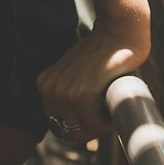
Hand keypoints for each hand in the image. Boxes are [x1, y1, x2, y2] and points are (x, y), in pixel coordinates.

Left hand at [36, 20, 150, 141]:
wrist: (117, 33)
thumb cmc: (102, 54)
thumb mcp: (75, 72)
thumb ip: (69, 91)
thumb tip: (72, 125)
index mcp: (45, 85)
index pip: (59, 124)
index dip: (80, 124)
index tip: (96, 113)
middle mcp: (50, 90)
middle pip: (69, 131)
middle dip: (90, 128)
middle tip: (106, 113)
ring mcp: (63, 93)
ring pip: (83, 131)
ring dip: (100, 126)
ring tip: (111, 105)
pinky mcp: (81, 96)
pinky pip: (96, 126)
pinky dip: (109, 122)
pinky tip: (114, 103)